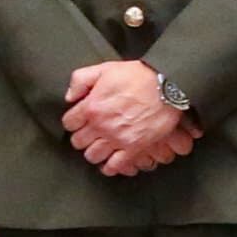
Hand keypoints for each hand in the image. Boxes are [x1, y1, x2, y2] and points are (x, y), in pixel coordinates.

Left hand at [61, 59, 198, 177]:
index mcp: (91, 107)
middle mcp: (101, 125)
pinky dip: (110, 167)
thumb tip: (70, 96)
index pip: (69, 123)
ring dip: (94, 152)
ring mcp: (117, 138)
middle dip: (83, 137)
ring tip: (100, 147)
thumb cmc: (139, 76)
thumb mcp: (104, 69)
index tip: (80, 121)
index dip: (74, 121)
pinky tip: (111, 162)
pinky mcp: (134, 147)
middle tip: (90, 134)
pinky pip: (115, 166)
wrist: (167, 85)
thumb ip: (80, 80)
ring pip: (92, 156)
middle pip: (78, 142)